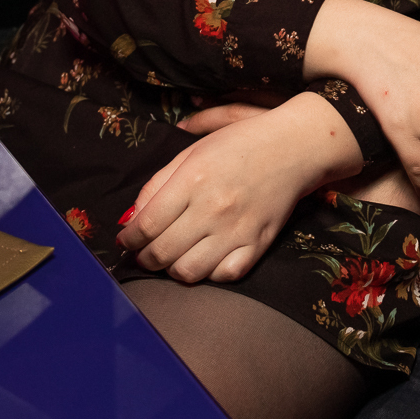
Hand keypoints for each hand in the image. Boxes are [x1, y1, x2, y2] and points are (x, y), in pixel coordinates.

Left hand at [117, 93, 361, 281]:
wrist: (294, 147)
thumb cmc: (241, 142)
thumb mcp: (194, 150)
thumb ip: (159, 182)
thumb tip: (132, 217)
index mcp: (194, 179)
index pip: (147, 223)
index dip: (129, 238)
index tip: (125, 240)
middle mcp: (214, 208)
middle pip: (162, 252)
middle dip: (143, 258)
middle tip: (142, 254)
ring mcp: (237, 230)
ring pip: (189, 272)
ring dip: (171, 270)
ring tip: (170, 259)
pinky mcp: (258, 244)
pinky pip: (224, 275)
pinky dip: (208, 273)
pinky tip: (204, 260)